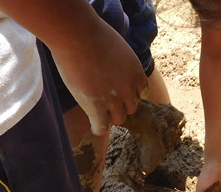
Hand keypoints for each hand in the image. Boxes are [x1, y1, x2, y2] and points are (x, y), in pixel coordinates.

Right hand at [50, 18, 147, 134]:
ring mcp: (113, 100)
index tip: (122, 93)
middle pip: (131, 108)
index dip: (131, 94)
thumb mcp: (118, 47)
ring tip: (100, 114)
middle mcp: (128, 89)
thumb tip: (112, 69)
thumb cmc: (93, 33)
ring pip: (118, 119)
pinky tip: (94, 125)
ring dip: (110, 117)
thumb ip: (120, 63)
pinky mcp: (96, 107)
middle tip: (108, 102)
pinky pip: (101, 127)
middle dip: (121, 105)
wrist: (77, 36)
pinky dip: (98, 128)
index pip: (142, 93)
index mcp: (137, 73)